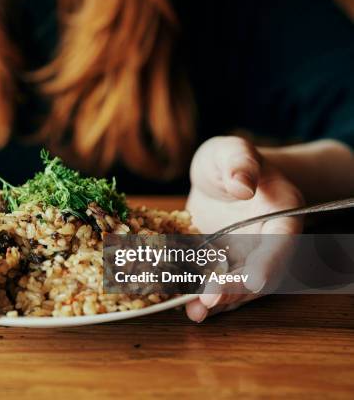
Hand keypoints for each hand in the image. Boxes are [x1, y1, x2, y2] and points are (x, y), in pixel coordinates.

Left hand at [185, 136, 303, 321]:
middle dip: (234, 291)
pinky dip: (197, 296)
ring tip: (194, 311)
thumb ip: (239, 163)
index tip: (252, 280)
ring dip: (216, 303)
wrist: (219, 176)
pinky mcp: (218, 266)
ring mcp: (242, 258)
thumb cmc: (230, 159)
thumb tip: (242, 185)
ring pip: (235, 288)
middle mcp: (266, 243)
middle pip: (258, 274)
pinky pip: (211, 285)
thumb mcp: (232, 150)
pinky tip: (179, 304)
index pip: (280, 244)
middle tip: (209, 299)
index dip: (267, 264)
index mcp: (282, 214)